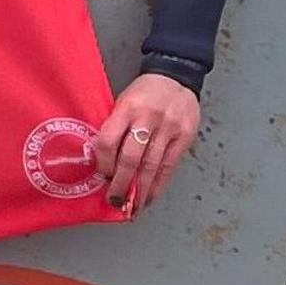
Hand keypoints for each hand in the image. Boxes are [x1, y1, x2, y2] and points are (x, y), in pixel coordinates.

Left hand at [96, 71, 202, 210]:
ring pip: (152, 166)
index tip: (101, 176)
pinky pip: (170, 166)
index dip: (104, 163)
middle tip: (114, 200)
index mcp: (128, 108)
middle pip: (131, 158)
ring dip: (141, 191)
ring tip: (133, 207)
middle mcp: (148, 118)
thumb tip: (103, 161)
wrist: (176, 77)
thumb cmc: (145, 92)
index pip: (109, 140)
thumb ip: (115, 127)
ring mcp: (169, 128)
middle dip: (121, 183)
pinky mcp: (184, 137)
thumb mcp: (123, 102)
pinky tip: (151, 196)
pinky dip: (159, 184)